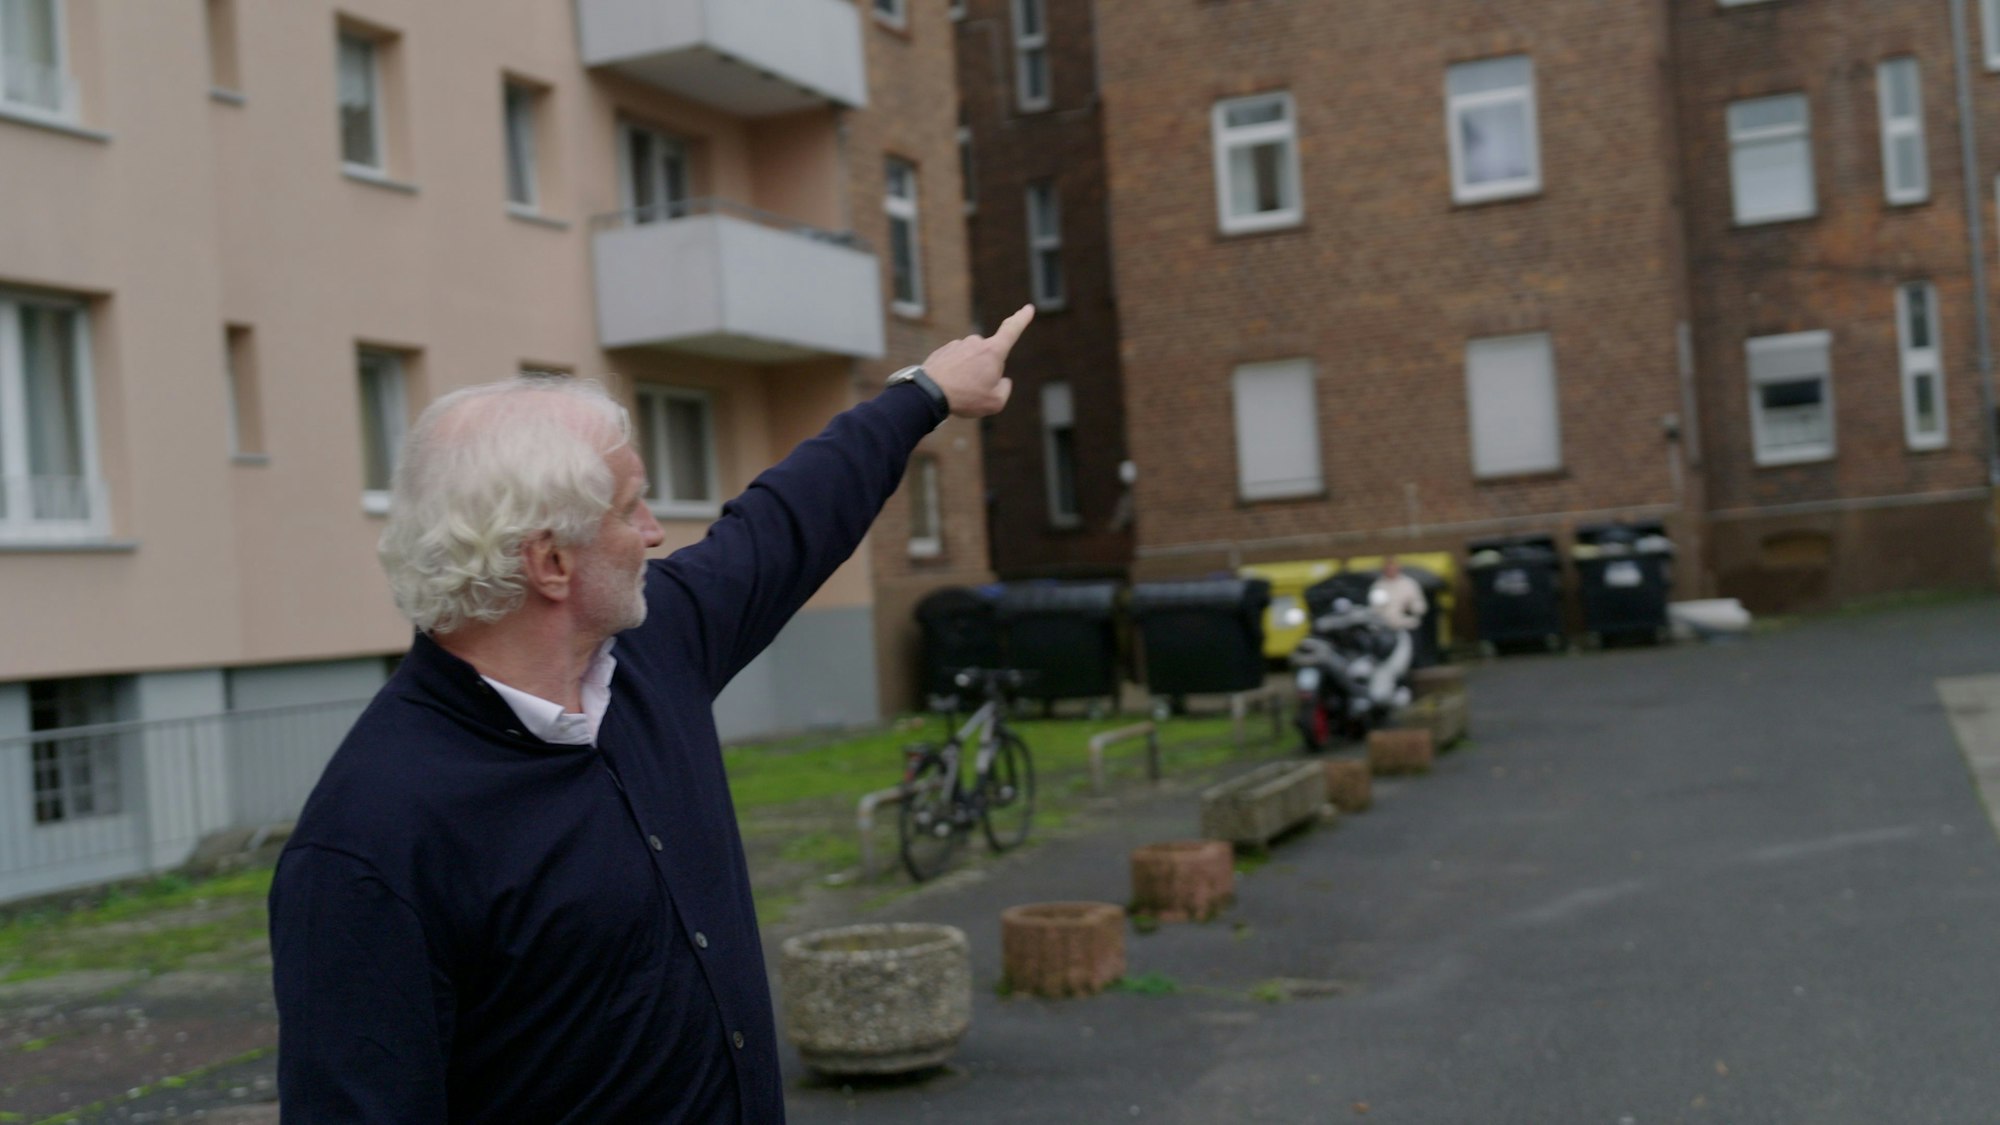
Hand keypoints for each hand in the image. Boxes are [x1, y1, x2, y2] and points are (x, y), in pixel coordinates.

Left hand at [920, 304, 1034, 417]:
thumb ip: (1005, 389)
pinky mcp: (944, 351)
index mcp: (993, 351)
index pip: (1012, 330)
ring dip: (969, 374)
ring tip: (959, 390)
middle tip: (974, 390)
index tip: (1028, 308)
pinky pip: (955, 363)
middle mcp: (976, 342)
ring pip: (971, 361)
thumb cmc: (965, 397)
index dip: (1022, 319)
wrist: (928, 393)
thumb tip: (1001, 380)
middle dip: (986, 372)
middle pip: (989, 357)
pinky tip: (948, 386)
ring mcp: (958, 345)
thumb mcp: (995, 402)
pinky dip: (955, 373)